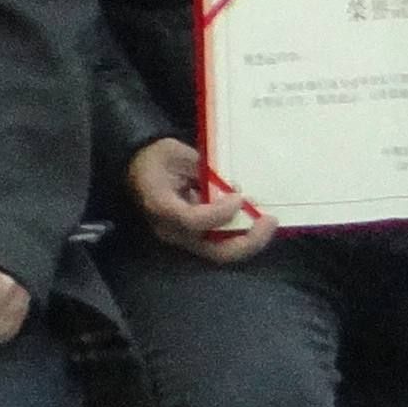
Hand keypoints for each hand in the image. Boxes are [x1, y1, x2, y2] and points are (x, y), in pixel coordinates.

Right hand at [124, 135, 276, 263]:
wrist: (137, 168)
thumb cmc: (156, 157)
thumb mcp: (177, 154)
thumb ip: (204, 170)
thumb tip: (233, 187)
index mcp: (160, 206)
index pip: (192, 220)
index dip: (220, 212)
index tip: (240, 195)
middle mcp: (172, 231)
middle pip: (214, 251)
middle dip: (248, 240)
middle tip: (270, 220)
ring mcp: (183, 238)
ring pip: (222, 253)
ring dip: (250, 240)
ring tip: (268, 222)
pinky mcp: (193, 238)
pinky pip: (221, 244)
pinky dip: (241, 236)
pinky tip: (256, 220)